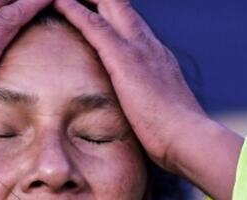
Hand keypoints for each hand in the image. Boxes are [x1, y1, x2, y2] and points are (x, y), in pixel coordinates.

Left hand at [53, 0, 243, 199]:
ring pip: (107, 6)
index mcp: (158, 58)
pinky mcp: (123, 58)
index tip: (96, 12)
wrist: (189, 139)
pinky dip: (74, 10)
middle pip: (120, 7)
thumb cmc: (176, 139)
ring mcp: (137, 48)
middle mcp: (149, 45)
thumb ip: (148, 108)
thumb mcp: (161, 115)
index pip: (132, 26)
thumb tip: (141, 122)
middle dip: (99, 0)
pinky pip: (93, 25)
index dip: (112, 15)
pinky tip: (58, 1)